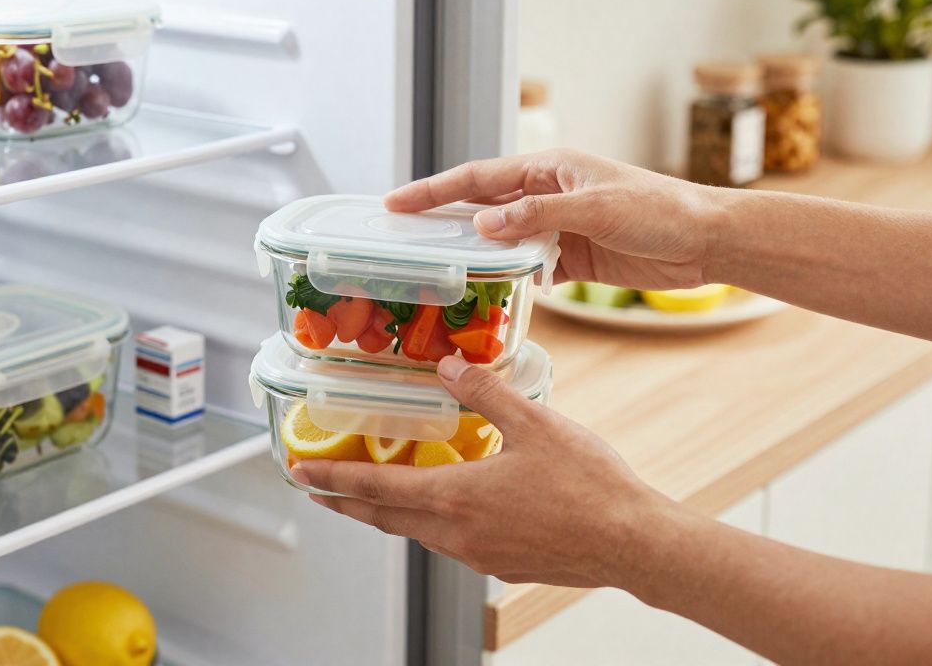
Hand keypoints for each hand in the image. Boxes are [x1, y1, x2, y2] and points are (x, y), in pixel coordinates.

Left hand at [289, 355, 668, 587]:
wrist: (632, 543)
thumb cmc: (589, 487)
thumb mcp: (534, 423)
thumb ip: (485, 393)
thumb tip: (449, 367)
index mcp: (454, 496)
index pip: (374, 487)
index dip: (332, 478)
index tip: (299, 473)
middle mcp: (456, 533)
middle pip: (384, 517)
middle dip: (347, 500)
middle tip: (318, 488)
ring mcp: (478, 555)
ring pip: (417, 532)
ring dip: (388, 512)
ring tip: (375, 493)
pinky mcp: (501, 565)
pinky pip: (450, 542)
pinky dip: (429, 523)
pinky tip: (445, 507)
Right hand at [384, 149, 728, 289]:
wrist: (706, 241)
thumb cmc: (659, 211)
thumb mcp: (595, 209)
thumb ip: (536, 217)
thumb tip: (482, 224)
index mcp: (548, 169)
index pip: (477, 178)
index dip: (433, 190)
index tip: (395, 203)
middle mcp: (547, 195)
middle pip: (481, 207)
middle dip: (442, 222)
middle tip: (401, 240)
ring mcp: (557, 228)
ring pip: (501, 241)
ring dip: (474, 257)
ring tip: (436, 274)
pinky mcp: (572, 259)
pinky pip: (527, 269)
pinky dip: (508, 282)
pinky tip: (488, 298)